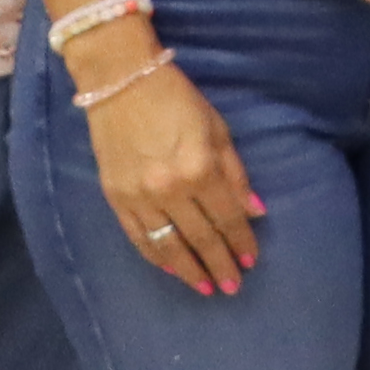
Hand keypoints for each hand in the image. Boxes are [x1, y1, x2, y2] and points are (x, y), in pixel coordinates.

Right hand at [85, 54, 257, 297]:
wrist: (120, 82)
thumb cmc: (177, 100)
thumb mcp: (218, 129)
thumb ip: (235, 174)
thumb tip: (255, 212)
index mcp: (200, 169)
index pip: (228, 216)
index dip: (241, 241)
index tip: (251, 262)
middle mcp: (169, 189)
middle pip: (200, 237)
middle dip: (219, 264)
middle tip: (232, 287)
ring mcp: (138, 197)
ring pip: (168, 245)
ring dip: (189, 270)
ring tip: (206, 288)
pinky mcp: (114, 198)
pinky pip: (138, 237)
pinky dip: (156, 256)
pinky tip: (171, 269)